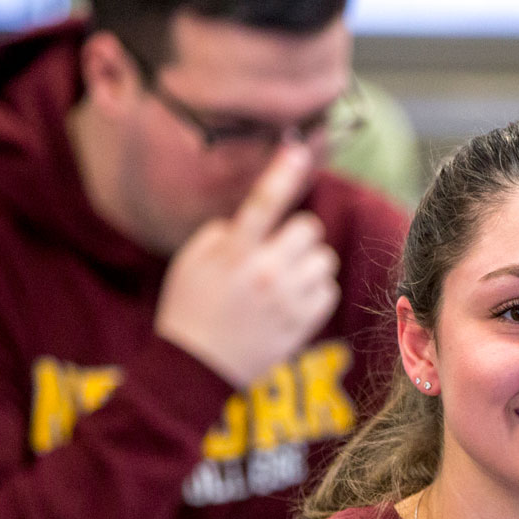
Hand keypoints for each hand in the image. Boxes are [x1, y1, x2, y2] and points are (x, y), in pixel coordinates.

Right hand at [155, 143, 342, 388]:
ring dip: (307, 264)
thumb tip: (251, 220)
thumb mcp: (190, 262)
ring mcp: (288, 299)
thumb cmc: (189, 310)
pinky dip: (315, 291)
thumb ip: (222, 234)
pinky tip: (291, 302)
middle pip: (309, 227)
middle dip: (296, 235)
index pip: (263, 202)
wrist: (197, 369)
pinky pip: (329, 289)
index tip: (297, 149)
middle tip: (277, 252)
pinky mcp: (304, 323)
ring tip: (282, 281)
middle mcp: (265, 272)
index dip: (282, 172)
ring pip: (324, 258)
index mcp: (233, 252)